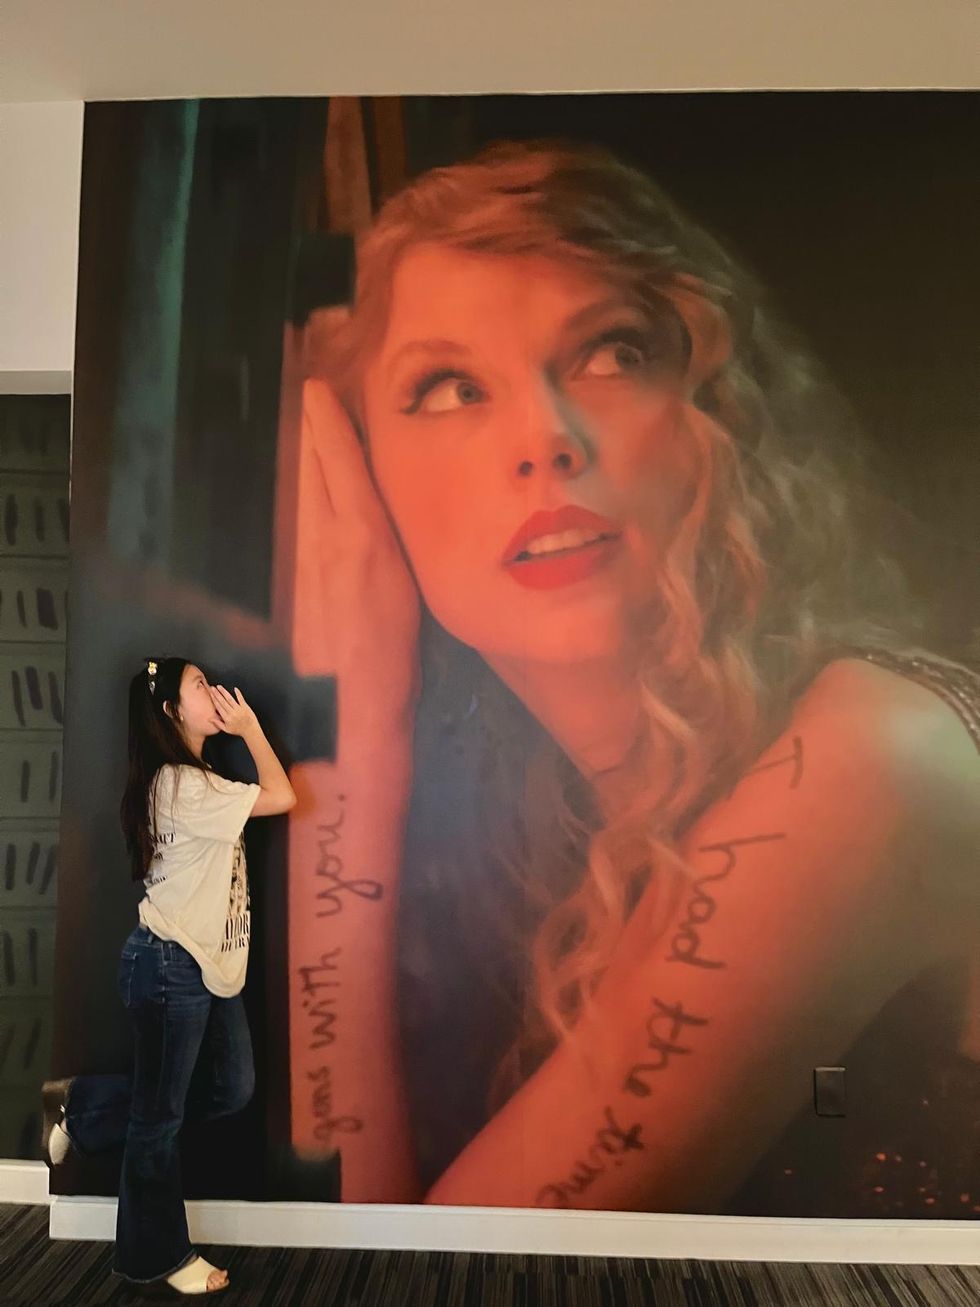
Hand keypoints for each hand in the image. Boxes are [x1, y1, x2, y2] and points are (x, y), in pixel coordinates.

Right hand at [209, 684, 259, 737]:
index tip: (210, 694)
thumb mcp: (226, 729)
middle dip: (217, 693)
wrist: (251, 730)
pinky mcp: (245, 707)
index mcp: (227, 718)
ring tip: (219, 687)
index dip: (214, 699)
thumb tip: (209, 719)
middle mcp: (232, 713)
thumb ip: (218, 723)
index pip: (218, 706)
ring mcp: (239, 709)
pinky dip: (238, 693)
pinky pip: (241, 699)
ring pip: (230, 699)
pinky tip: (235, 688)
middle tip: (212, 688)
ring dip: (224, 692)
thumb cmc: (239, 730)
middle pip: (222, 701)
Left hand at [289, 377, 420, 726]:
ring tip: (302, 427)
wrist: (351, 704)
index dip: (327, 421)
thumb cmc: (397, 651)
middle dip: (308, 429)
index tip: (316, 387)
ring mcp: (301, 559)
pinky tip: (298, 489)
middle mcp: (326, 538)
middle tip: (305, 392)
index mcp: (363, 534)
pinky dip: (296, 496)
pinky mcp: (290, 581)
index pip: (339, 461)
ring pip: (298, 494)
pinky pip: (294, 523)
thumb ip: (388, 538)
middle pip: (310, 469)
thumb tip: (378, 505)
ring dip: (300, 458)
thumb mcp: (407, 583)